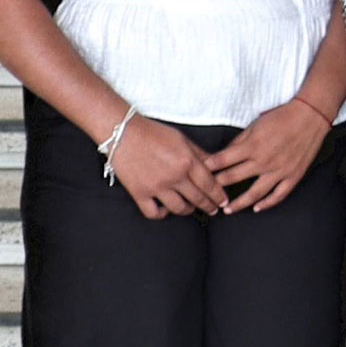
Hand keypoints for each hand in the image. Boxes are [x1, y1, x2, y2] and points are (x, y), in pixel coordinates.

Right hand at [108, 114, 227, 218]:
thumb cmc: (153, 133)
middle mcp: (174, 176)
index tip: (223, 201)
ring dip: (188, 210)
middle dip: (209, 206)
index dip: (218, 195)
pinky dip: (162, 214)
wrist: (123, 132)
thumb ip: (199, 154)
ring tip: (191, 208)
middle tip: (213, 209)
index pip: (209, 184)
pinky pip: (153, 213)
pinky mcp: (139, 193)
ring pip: (178, 208)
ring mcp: (156, 186)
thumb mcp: (182, 139)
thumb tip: (215, 166)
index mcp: (187, 161)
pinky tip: (165, 208)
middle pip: (197, 198)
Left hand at [205, 98, 331, 212]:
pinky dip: (267, 203)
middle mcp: (264, 160)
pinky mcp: (293, 175)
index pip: (221, 161)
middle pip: (232, 178)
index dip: (207, 168)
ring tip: (226, 210)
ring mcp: (279, 170)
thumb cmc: (281, 117)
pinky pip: (278, 194)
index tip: (199, 174)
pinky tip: (256, 208)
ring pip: (254, 193)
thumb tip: (223, 156)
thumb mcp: (255, 125)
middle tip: (206, 194)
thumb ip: (238, 142)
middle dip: (216, 186)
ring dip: (238, 203)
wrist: (310, 116)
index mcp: (252, 146)